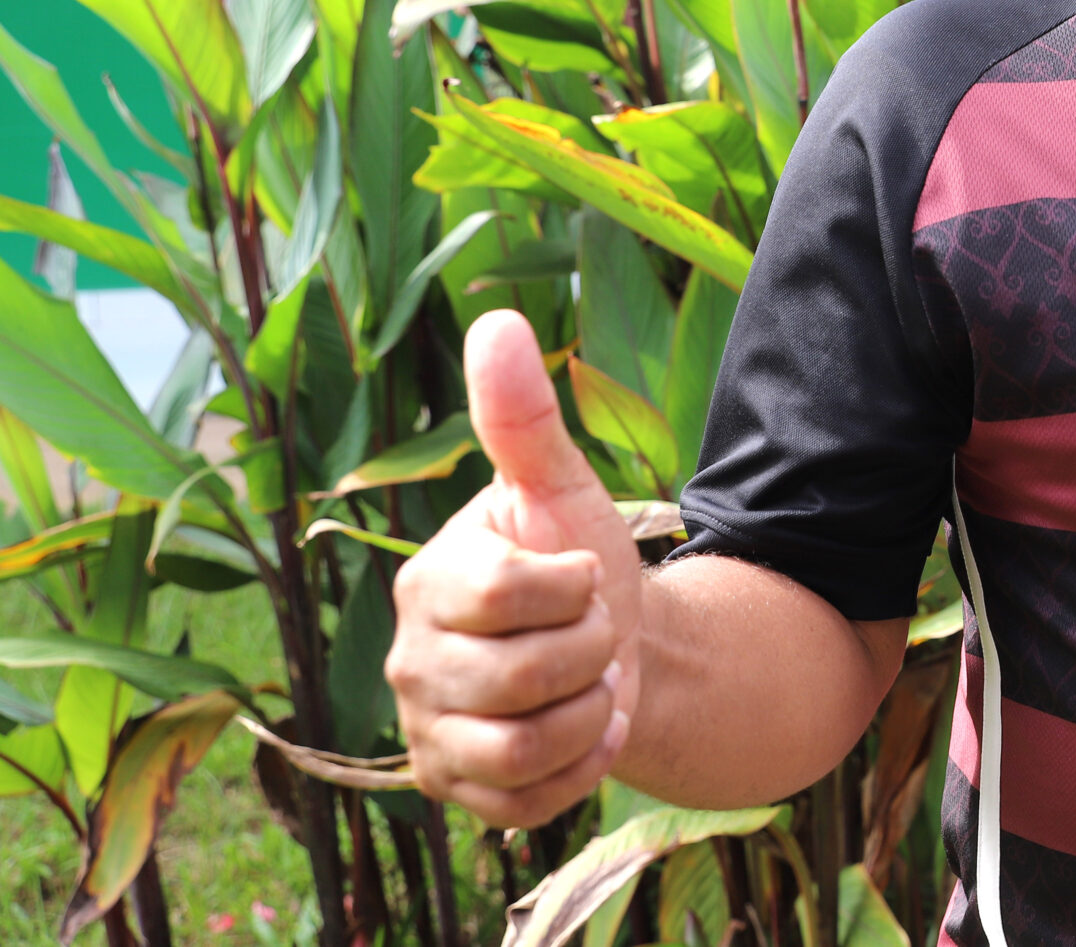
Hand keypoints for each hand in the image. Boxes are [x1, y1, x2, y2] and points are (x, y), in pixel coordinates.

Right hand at [385, 310, 644, 826]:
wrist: (616, 650)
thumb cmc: (578, 561)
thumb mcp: (562, 488)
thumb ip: (522, 420)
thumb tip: (496, 322)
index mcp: (427, 582)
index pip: (506, 594)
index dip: (572, 588)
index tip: (582, 576)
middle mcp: (409, 662)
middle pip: (525, 678)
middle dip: (593, 650)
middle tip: (594, 632)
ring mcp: (428, 733)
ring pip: (524, 750)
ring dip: (591, 713)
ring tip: (593, 684)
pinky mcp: (456, 792)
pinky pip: (526, 804)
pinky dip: (582, 769)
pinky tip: (590, 730)